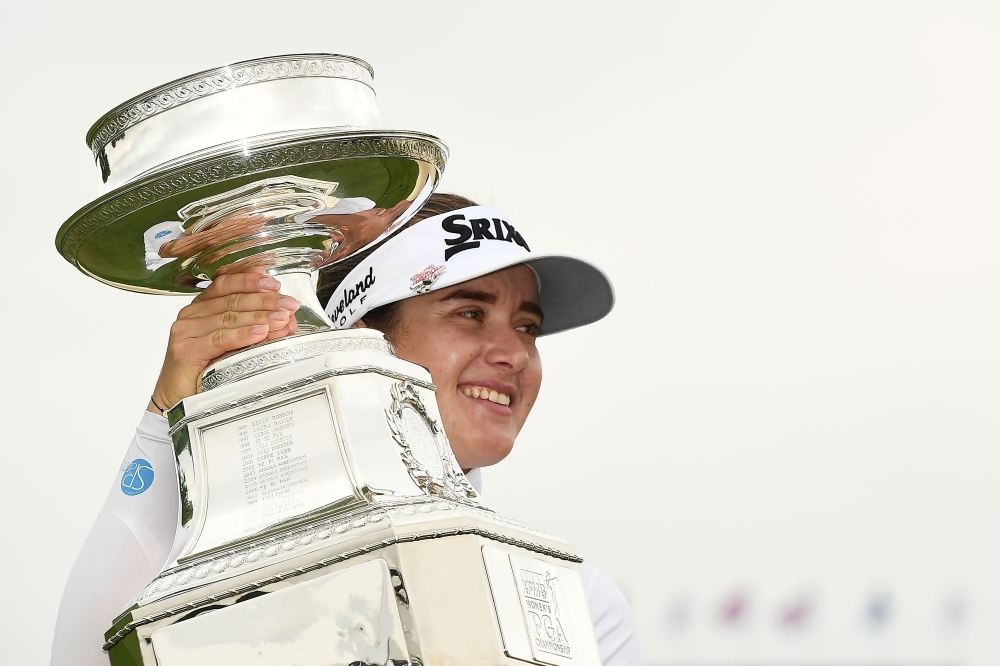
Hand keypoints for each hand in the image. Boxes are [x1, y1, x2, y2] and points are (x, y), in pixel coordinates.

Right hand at [148, 272, 299, 413]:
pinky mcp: (186, 351)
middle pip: (232, 300)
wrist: (180, 399)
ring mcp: (186, 331)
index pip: (226, 284)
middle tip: (288, 304)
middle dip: (264, 301)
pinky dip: (242, 335)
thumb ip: (257, 327)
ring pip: (228, 317)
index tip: (275, 284)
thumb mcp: (236, 344)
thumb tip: (287, 319)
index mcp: (202, 306)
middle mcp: (191, 314)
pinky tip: (259, 333)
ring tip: (281, 319)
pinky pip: (219, 339)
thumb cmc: (206, 370)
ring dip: (259, 317)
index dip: (251, 281)